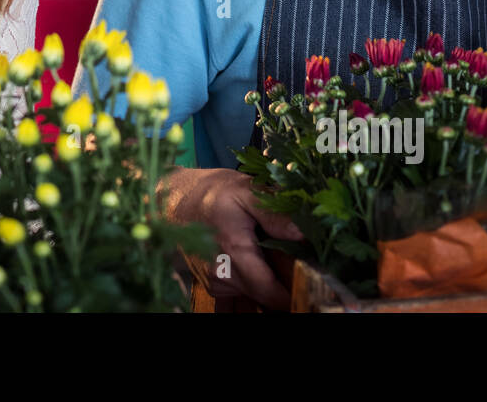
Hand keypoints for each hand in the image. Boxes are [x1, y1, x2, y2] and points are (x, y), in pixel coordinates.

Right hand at [162, 167, 301, 308]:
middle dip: (285, 285)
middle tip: (300, 264)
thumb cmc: (210, 192)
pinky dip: (252, 284)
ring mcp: (215, 282)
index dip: (295, 293)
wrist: (171, 200)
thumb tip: (304, 233)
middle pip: (266, 296)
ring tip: (274, 258)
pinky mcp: (211, 285)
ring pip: (254, 295)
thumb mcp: (245, 190)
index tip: (315, 281)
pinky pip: (240, 293)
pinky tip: (256, 264)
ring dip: (268, 284)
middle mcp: (222, 274)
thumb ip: (273, 212)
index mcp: (234, 251)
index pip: (272, 293)